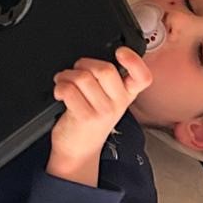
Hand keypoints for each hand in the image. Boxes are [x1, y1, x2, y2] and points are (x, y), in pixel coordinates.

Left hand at [47, 49, 151, 185]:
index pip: (142, 77)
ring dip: (66, 75)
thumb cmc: (89, 120)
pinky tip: (60, 92)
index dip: (134, 60)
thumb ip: (107, 79)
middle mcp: (118, 103)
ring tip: (64, 82)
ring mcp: (103, 112)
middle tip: (76, 71)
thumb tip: (94, 56)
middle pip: (105, 69)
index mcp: (127, 94)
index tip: (121, 52)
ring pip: (83, 78)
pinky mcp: (86, 118)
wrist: (78, 150)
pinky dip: (59, 86)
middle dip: (84, 64)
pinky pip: (69, 90)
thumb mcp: (107, 100)